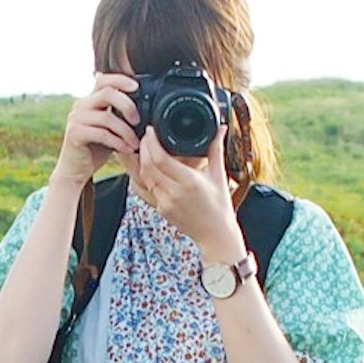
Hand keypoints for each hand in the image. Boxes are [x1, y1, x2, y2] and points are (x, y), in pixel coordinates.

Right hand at [52, 75, 136, 189]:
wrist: (75, 169)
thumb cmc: (95, 148)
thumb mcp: (110, 128)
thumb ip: (119, 114)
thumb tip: (143, 107)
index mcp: (90, 101)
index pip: (103, 79)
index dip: (120, 79)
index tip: (137, 86)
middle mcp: (81, 106)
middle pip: (107, 93)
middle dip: (127, 105)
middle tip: (137, 121)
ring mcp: (76, 119)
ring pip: (107, 117)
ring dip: (126, 131)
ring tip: (135, 143)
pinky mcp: (75, 134)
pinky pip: (102, 134)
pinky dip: (118, 142)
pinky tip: (126, 149)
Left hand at [128, 135, 242, 260]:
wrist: (215, 234)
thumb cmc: (219, 205)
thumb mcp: (219, 175)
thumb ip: (216, 149)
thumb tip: (221, 128)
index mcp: (189, 181)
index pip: (160, 158)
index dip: (151, 142)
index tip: (151, 131)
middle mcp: (175, 192)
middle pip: (147, 165)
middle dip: (143, 147)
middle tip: (146, 136)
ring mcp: (166, 202)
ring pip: (145, 176)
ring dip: (142, 160)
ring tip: (146, 147)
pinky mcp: (161, 209)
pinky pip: (149, 187)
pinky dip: (147, 174)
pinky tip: (150, 165)